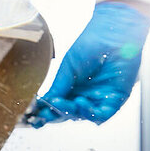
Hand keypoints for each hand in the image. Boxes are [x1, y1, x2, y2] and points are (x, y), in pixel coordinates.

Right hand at [27, 2, 149, 125]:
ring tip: (64, 103)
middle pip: (68, 114)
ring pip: (83, 116)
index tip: (35, 116)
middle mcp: (84, 95)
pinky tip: (81, 103)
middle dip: (56, 116)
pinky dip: (90, 113)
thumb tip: (44, 102)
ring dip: (71, 113)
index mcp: (71, 88)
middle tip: (46, 114)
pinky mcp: (115, 99)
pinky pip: (102, 115)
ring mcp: (99, 98)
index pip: (57, 105)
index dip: (46, 112)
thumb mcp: (68, 67)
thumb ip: (58, 87)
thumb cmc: (91, 44)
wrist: (112, 33)